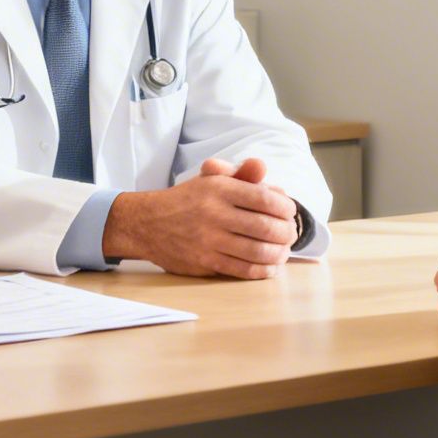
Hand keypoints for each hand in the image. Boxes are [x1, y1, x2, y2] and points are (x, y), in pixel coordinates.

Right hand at [103, 158, 297, 278]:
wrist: (147, 223)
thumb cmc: (187, 200)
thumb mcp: (210, 179)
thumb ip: (240, 173)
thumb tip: (262, 167)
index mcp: (219, 189)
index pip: (265, 199)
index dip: (285, 208)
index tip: (290, 212)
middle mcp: (214, 214)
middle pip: (265, 227)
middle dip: (286, 233)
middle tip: (291, 234)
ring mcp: (208, 240)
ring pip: (257, 251)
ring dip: (278, 254)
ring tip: (284, 251)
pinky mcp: (204, 262)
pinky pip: (242, 269)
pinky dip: (262, 270)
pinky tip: (270, 267)